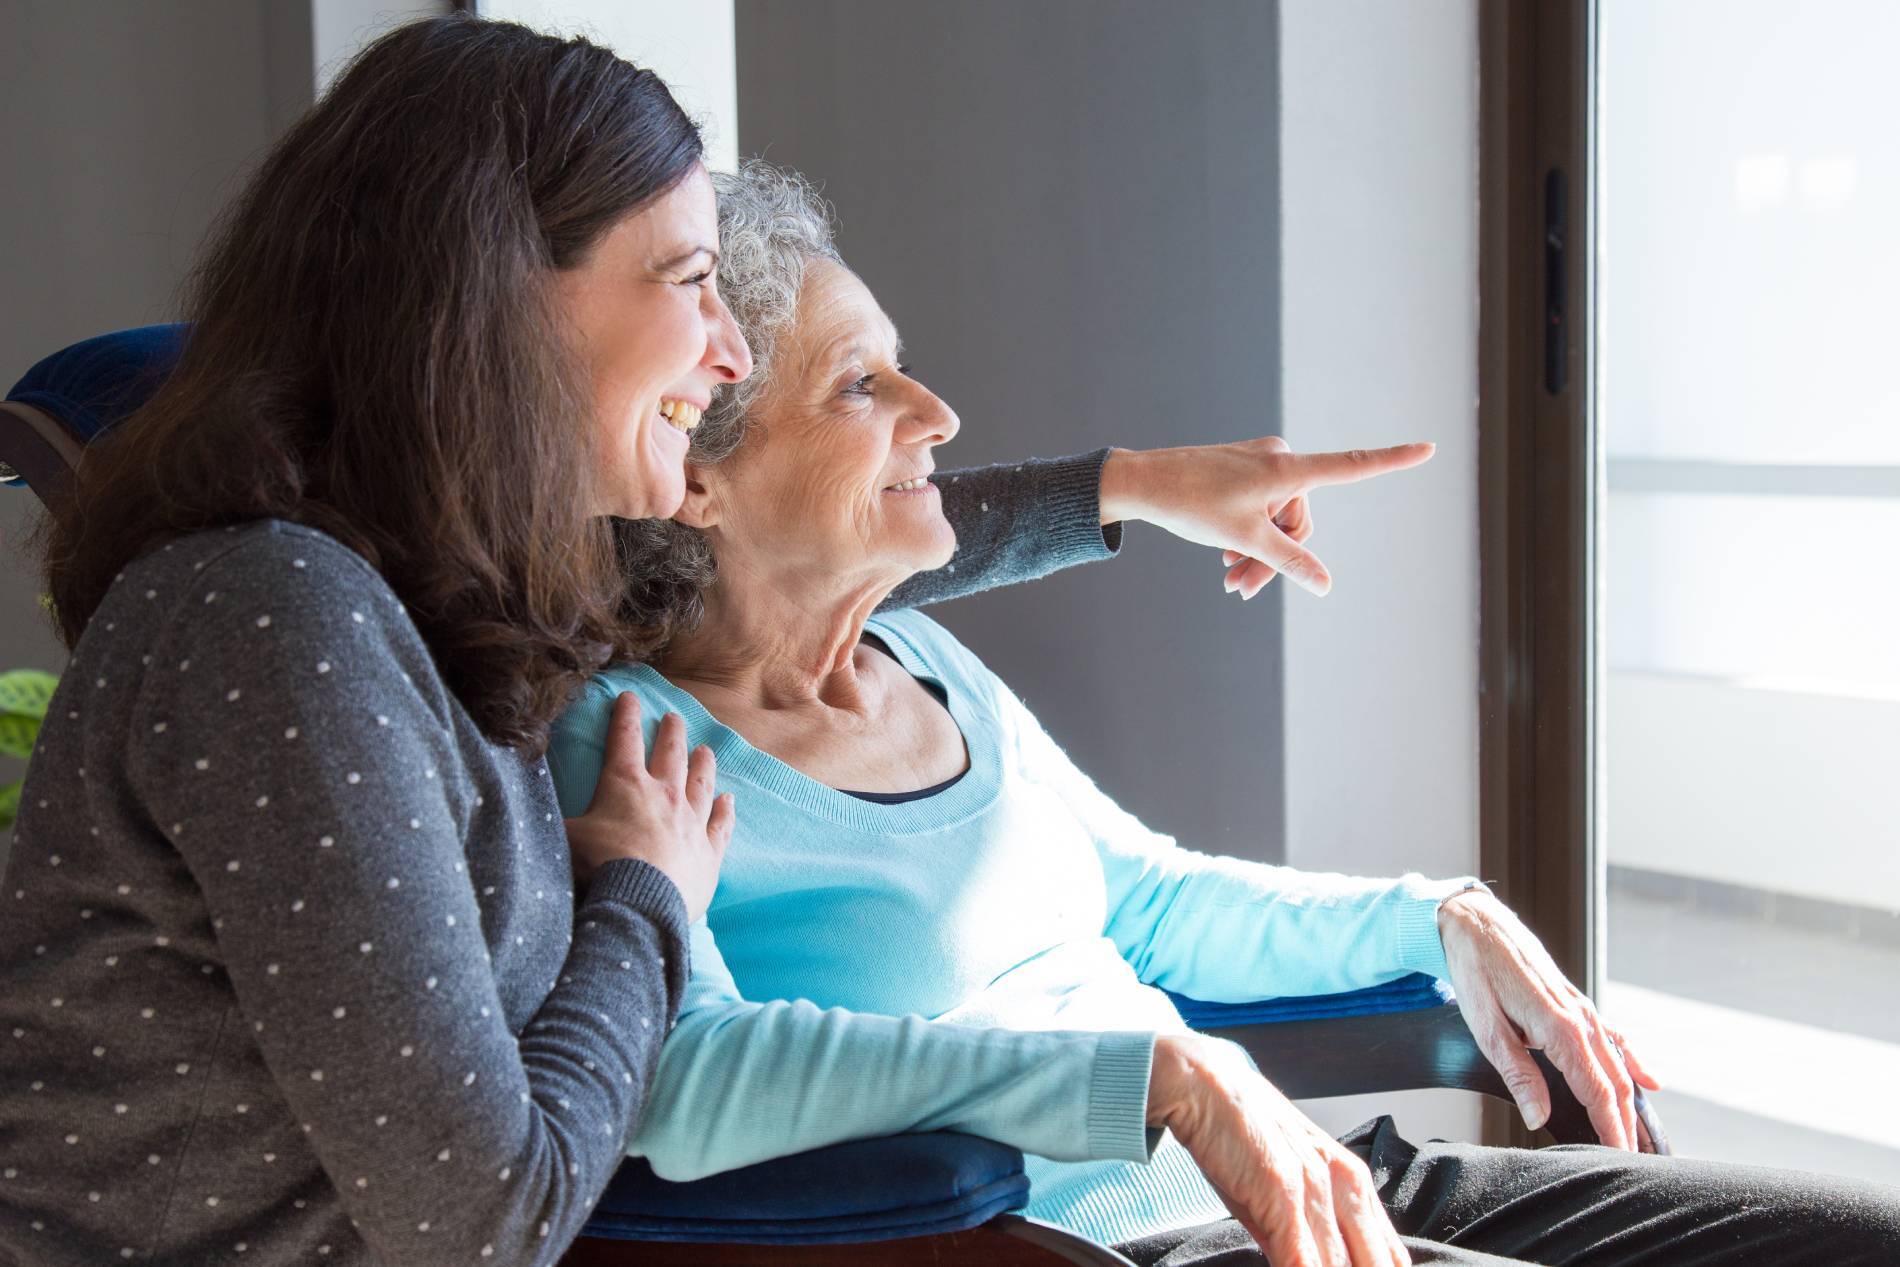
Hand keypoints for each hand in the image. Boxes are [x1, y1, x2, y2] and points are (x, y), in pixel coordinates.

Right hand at [564, 693, 732, 920]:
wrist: (641, 902)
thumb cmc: (598, 866)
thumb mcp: (564, 839)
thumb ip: (557, 821)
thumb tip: (532, 811)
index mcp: (626, 785)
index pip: (624, 740)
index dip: (625, 716)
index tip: (629, 697)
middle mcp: (664, 796)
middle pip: (671, 754)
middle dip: (671, 733)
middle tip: (674, 717)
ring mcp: (691, 822)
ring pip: (701, 783)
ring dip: (703, 764)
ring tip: (705, 750)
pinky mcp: (709, 851)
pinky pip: (720, 824)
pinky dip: (725, 810)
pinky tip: (728, 800)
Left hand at [1098, 436, 1433, 597]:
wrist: (1142, 483)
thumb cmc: (1191, 505)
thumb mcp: (1243, 539)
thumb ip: (1288, 561)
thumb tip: (1325, 584)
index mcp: (1286, 470)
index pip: (1351, 465)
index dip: (1392, 461)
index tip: (1429, 448)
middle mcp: (1280, 460)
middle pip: (1300, 521)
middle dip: (1276, 557)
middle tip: (1239, 590)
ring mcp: (1261, 464)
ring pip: (1278, 521)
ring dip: (1258, 554)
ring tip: (1228, 580)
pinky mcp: (1244, 470)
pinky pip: (1261, 508)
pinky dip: (1248, 535)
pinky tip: (1224, 556)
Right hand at [1149, 1034, 1409, 1265]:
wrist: (1205, 1083)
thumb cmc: (1239, 1130)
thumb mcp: (1281, 1182)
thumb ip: (1301, 1230)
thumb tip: (1304, 1266)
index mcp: (1351, 1181)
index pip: (1389, 1253)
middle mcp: (1344, 1183)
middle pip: (1375, 1262)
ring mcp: (1316, 1187)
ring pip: (1341, 1266)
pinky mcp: (1283, 1192)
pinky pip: (1302, 1261)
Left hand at [1436, 889, 1662, 1149]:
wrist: (1477, 924)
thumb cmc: (1477, 973)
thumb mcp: (1486, 1028)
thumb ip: (1518, 1074)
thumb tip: (1539, 1118)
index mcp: (1559, 1028)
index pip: (1596, 1091)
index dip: (1610, 1128)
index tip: (1621, 1158)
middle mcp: (1580, 1018)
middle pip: (1614, 1082)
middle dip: (1627, 1124)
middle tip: (1638, 1161)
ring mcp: (1583, 1009)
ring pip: (1617, 1063)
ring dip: (1632, 1102)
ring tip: (1645, 1137)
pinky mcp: (1577, 1003)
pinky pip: (1613, 1038)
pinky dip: (1633, 1062)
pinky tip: (1649, 1082)